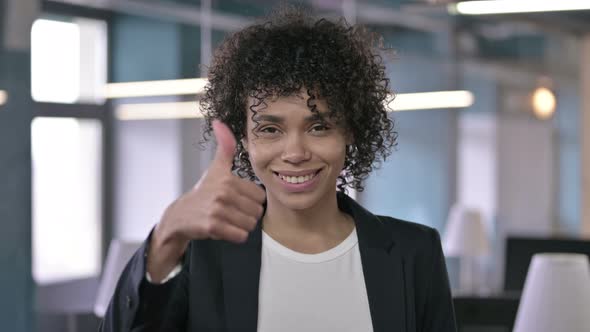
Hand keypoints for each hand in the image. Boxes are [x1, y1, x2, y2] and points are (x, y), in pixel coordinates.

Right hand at [147, 120, 265, 280]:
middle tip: (230, 212)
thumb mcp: (215, 169)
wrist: (180, 217)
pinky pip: (240, 236)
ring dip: (240, 227)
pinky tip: (222, 229)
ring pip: (249, 225)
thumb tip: (219, 122)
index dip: (250, 201)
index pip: (260, 196)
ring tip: (226, 220)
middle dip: (246, 215)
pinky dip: (234, 236)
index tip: (235, 200)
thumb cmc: (203, 193)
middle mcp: (223, 193)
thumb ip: (224, 147)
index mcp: (228, 179)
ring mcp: (217, 210)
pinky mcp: (213, 227)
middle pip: (257, 212)